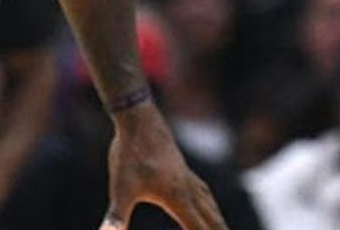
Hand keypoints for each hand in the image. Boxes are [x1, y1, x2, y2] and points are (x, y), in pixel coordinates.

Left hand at [103, 104, 227, 229]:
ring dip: (217, 219)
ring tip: (224, 229)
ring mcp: (186, 176)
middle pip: (210, 218)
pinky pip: (202, 190)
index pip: (198, 228)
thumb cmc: (129, 155)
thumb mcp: (120, 189)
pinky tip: (205, 200)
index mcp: (176, 198)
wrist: (138, 120)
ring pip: (208, 203)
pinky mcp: (181, 167)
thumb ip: (116, 217)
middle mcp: (187, 188)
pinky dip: (209, 202)